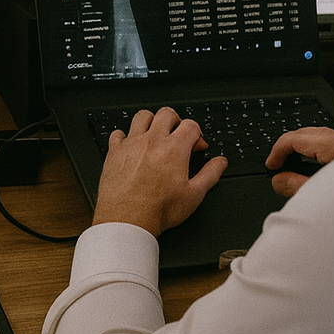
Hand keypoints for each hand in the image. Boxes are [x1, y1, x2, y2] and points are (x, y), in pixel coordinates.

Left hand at [91, 107, 225, 236]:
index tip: (196, 146)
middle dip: (176, 121)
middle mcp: (152, 141)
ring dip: (151, 122)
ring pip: (142, 116)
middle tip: (178, 136)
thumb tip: (219, 162)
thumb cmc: (158, 210)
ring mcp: (131, 144)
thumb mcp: (194, 195)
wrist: (127, 220)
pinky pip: (118, 133)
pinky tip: (131, 147)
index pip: (190, 125)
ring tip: (155, 135)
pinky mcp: (114, 152)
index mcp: (174, 149)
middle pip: (166, 114)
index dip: (197, 134)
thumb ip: (210, 174)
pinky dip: (125, 136)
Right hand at [266, 126, 333, 197]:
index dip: (278, 151)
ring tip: (293, 162)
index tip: (271, 165)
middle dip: (290, 144)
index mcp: (333, 148)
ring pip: (322, 137)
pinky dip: (318, 152)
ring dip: (304, 146)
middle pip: (309, 132)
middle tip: (278, 161)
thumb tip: (279, 180)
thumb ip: (295, 186)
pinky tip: (316, 167)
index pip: (296, 138)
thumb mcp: (320, 197)